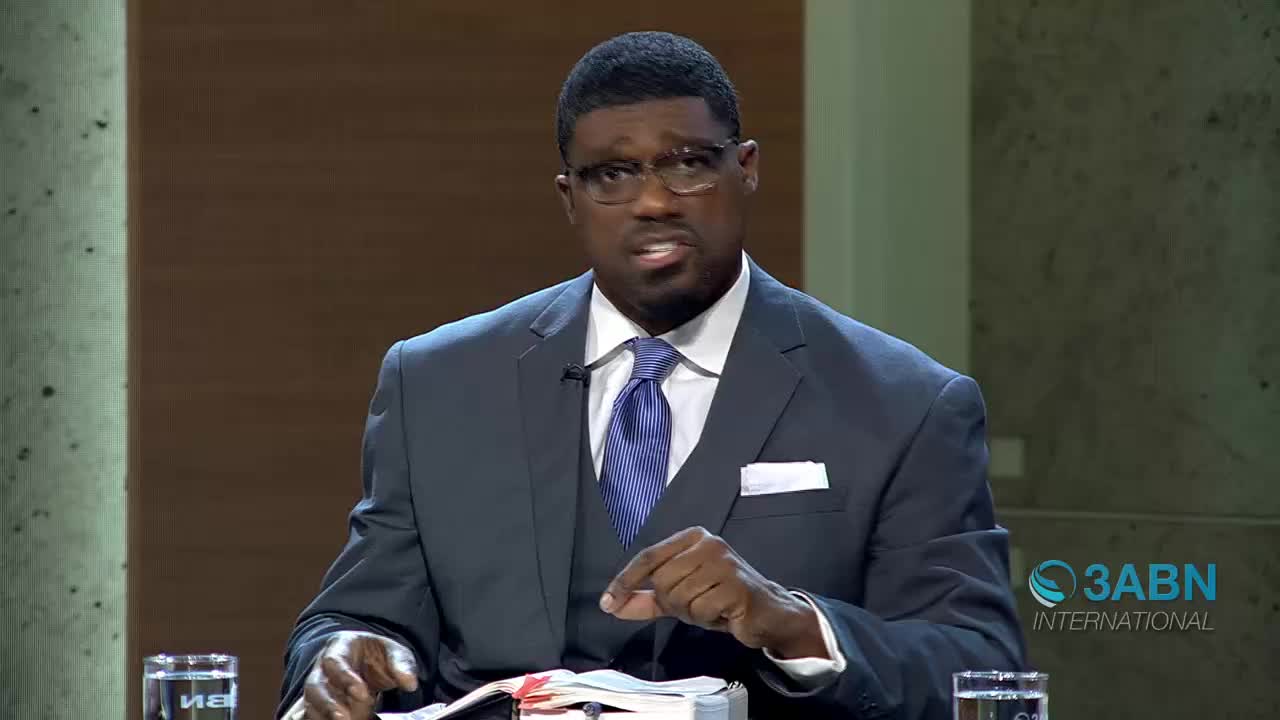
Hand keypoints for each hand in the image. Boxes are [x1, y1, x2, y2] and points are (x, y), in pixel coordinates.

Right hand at [284, 630, 418, 719]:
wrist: (366, 663)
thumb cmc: (377, 656)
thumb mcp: (393, 652)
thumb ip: (401, 664)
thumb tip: (410, 683)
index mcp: (339, 647)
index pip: (334, 661)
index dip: (344, 677)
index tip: (362, 693)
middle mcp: (321, 669)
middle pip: (314, 687)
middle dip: (327, 704)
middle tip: (345, 718)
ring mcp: (317, 690)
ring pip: (309, 705)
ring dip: (323, 717)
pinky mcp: (317, 708)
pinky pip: (307, 716)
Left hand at [599, 527, 827, 658]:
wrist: (767, 612)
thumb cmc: (722, 599)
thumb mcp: (680, 595)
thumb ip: (646, 598)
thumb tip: (612, 604)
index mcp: (692, 538)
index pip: (649, 556)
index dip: (625, 580)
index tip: (608, 602)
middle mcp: (708, 543)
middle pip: (662, 580)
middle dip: (673, 602)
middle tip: (696, 604)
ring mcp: (724, 562)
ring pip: (679, 597)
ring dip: (691, 613)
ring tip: (712, 607)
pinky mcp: (736, 585)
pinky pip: (699, 609)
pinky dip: (707, 619)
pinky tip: (723, 613)